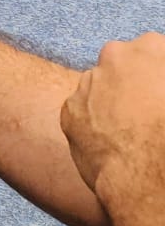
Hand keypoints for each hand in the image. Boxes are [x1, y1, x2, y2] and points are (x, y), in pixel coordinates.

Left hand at [60, 34, 164, 217]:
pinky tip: (111, 145)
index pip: (155, 52)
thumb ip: (161, 80)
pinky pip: (82, 112)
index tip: (158, 95)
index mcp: (150, 49)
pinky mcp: (69, 110)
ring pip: (99, 87)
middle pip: (123, 64)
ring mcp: (87, 82)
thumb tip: (157, 91)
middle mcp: (114, 56)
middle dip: (133, 83)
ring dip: (110, 102)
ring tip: (129, 133)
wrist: (148, 177)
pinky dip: (92, 124)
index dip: (158, 76)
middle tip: (147, 113)